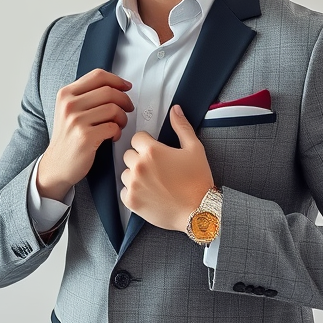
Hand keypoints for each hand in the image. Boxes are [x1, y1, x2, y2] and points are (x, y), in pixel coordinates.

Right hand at [37, 69, 132, 199]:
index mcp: (66, 94)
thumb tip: (116, 85)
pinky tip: (113, 136)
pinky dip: (118, 131)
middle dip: (125, 100)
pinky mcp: (85, 137)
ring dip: (122, 118)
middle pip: (109, 91)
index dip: (117, 80)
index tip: (126, 87)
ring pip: (113, 109)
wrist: (56, 164)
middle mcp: (69, 105)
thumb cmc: (68, 137)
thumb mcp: (69, 110)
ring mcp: (76, 121)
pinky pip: (113, 127)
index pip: (98, 75)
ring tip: (119, 125)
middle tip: (128, 109)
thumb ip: (86, 96)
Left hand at [120, 104, 213, 231]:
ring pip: (125, 172)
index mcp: (152, 151)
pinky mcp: (131, 201)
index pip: (137, 138)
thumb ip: (181, 127)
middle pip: (129, 154)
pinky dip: (133, 192)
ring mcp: (134, 184)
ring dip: (135, 175)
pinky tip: (149, 193)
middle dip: (140, 158)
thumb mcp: (194, 149)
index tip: (154, 151)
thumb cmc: (198, 182)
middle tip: (156, 167)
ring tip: (154, 181)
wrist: (199, 211)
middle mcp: (139, 166)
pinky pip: (123, 191)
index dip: (146, 143)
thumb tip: (175, 110)